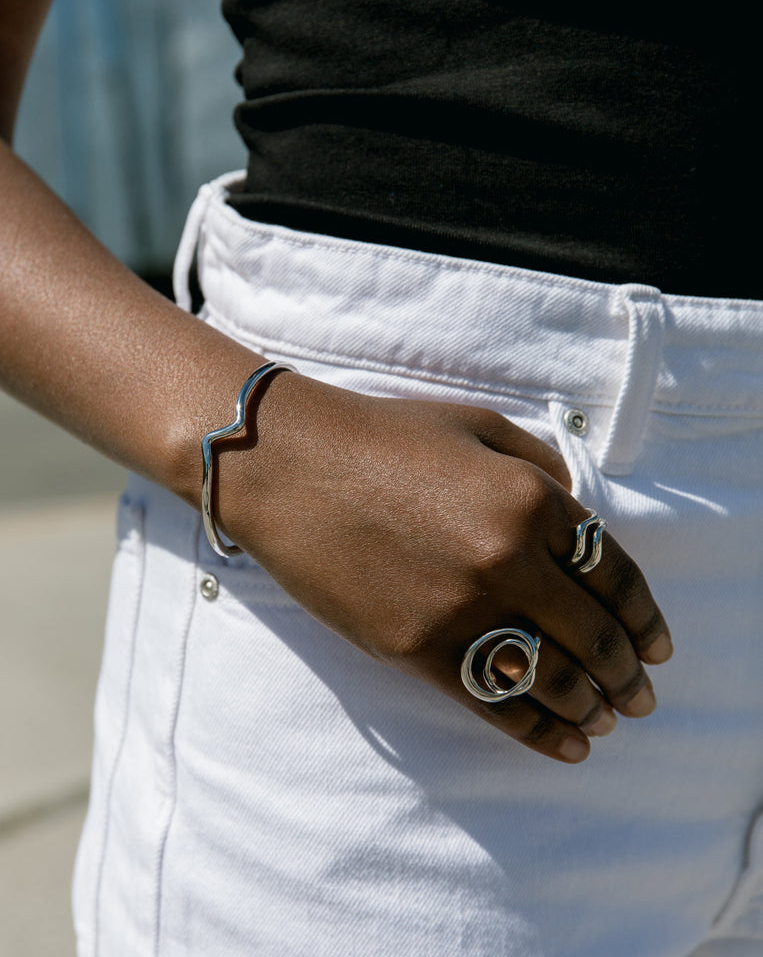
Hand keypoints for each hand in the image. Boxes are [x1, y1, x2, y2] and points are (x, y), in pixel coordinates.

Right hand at [217, 373, 671, 763]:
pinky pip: (492, 702)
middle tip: (642, 696)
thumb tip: (578, 518)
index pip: (616, 574)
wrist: (290, 465)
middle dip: (628, 674)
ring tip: (606, 720)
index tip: (658, 646)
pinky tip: (565, 744)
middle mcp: (507, 559)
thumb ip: (540, 467)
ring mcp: (460, 609)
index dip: (646, 618)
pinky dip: (537, 731)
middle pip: (594, 635)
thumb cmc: (383, 437)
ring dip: (591, 707)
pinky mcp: (415, 648)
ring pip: (551, 678)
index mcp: (531, 498)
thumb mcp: (476, 427)